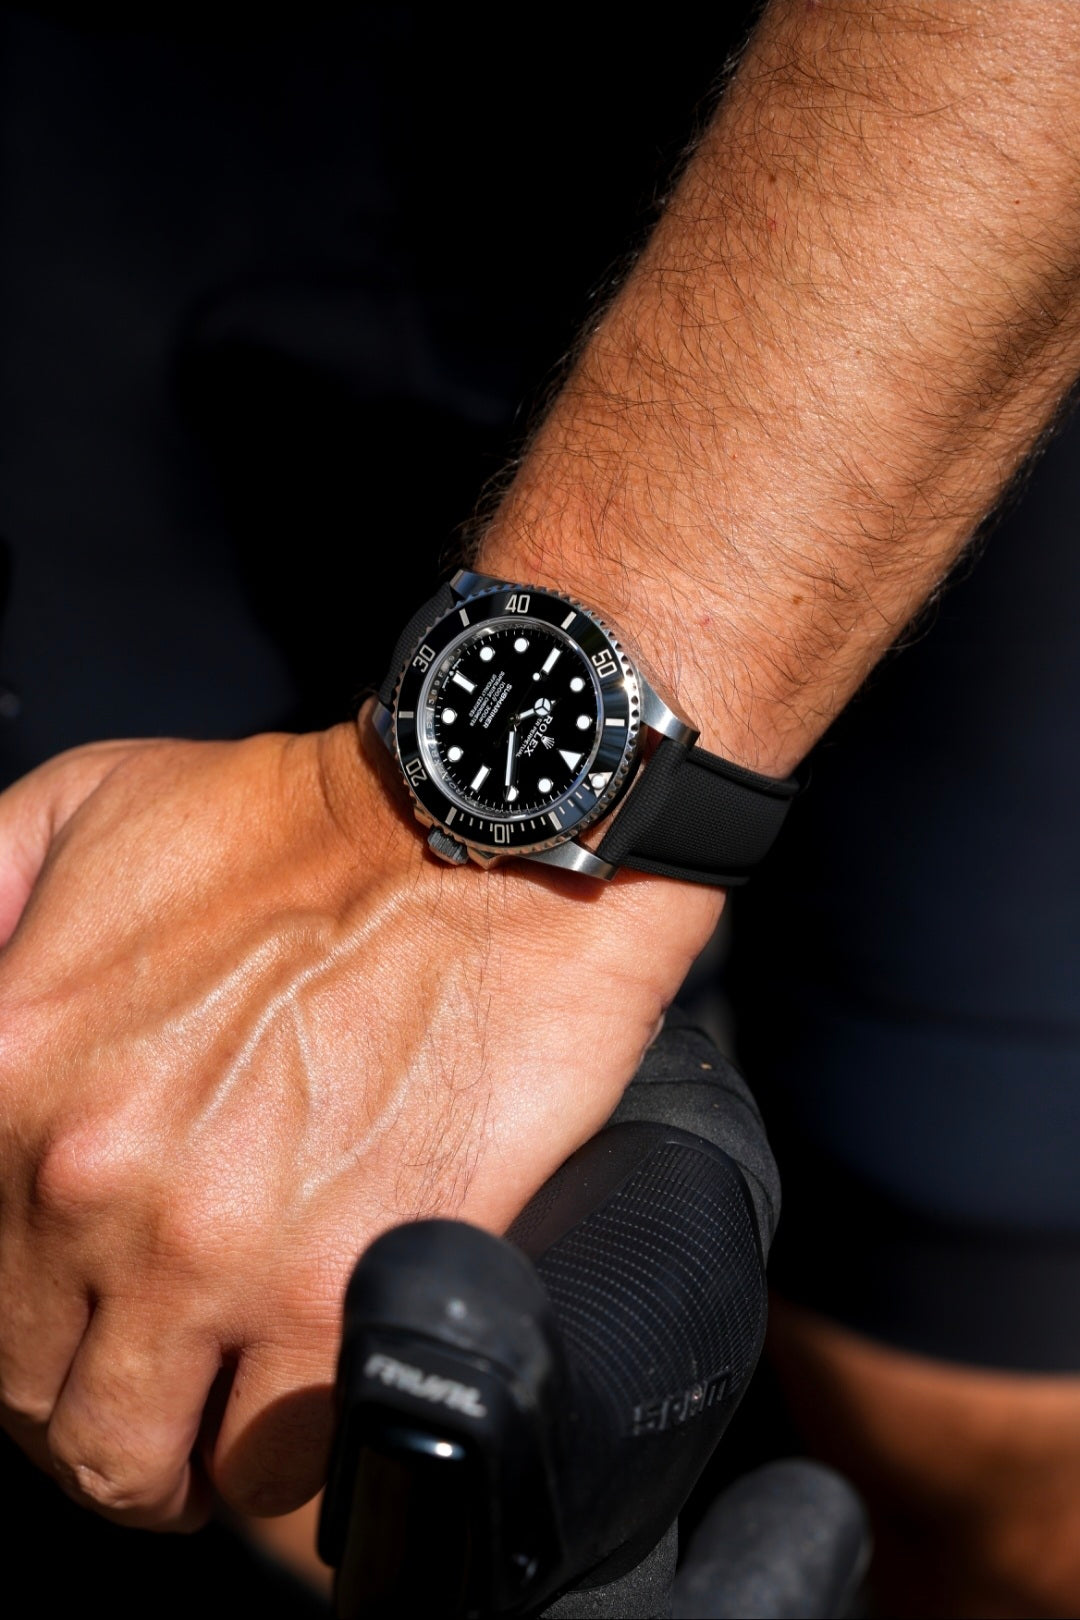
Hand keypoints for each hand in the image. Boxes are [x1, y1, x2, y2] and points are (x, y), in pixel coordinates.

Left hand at [0, 718, 719, 1527]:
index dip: (21, 1331)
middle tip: (166, 1363)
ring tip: (232, 1399)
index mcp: (9, 1073)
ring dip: (181, 1451)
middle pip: (38, 1404)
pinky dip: (287, 1457)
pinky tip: (310, 1386)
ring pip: (138, 1466)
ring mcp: (215, 1250)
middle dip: (93, 1403)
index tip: (78, 1325)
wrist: (486, 840)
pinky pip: (280, 1468)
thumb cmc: (305, 825)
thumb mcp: (87, 803)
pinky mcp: (345, 1293)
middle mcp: (90, 1180)